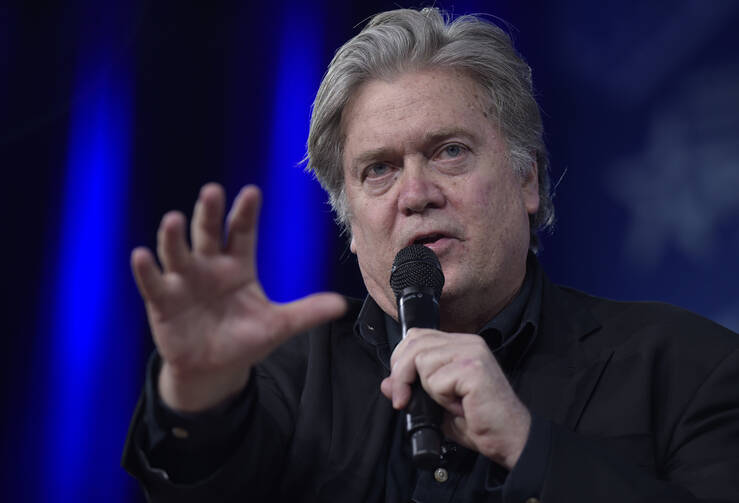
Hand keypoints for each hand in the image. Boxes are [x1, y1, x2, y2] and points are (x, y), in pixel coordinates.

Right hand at [131, 183, 345, 411]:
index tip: (252, 192)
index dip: (246, 213)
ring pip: (177, 252)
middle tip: (212, 191)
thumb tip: (341, 306)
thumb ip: (306, 313)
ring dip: (174, 237)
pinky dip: (146, 270)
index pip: (242, 232)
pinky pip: (154, 283)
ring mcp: (184, 281)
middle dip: (209, 213)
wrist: (213, 368)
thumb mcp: (278, 326)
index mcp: (238, 265)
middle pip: (208, 233)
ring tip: (174, 220)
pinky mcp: (163, 301)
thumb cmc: (244, 340)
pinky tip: (142, 255)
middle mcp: (209, 266)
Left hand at [380, 328, 530, 469]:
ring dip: (428, 389)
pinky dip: (441, 398)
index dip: (401, 360)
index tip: (400, 389)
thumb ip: (413, 390)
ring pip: (422, 360)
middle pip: (414, 344)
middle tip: (404, 399)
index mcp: (460, 345)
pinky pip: (437, 380)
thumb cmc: (479, 422)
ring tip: (449, 403)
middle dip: (401, 374)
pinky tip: (460, 406)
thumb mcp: (438, 405)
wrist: (510, 439)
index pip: (417, 336)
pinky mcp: (474, 369)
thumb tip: (386, 384)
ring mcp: (472, 353)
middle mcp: (468, 343)